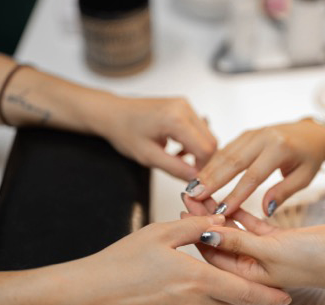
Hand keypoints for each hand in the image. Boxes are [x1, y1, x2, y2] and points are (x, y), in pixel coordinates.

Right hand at [52, 215, 289, 304]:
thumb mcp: (159, 233)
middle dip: (243, 298)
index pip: (246, 292)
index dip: (268, 296)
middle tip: (238, 286)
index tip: (283, 297)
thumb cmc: (119, 264)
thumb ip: (196, 227)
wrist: (86, 296)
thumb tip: (219, 223)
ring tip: (212, 295)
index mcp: (195, 281)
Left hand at [93, 96, 216, 179]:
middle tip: (188, 173)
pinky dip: (194, 143)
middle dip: (203, 160)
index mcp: (175, 119)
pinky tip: (179, 150)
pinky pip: (199, 129)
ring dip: (198, 152)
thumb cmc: (124, 131)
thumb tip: (197, 179)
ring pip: (207, 135)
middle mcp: (184, 108)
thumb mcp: (149, 157)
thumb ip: (176, 168)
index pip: (206, 149)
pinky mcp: (184, 107)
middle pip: (211, 141)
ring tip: (179, 160)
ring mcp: (185, 105)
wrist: (113, 114)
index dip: (204, 168)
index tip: (195, 179)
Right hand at [185, 119, 324, 215]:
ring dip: (207, 171)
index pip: (253, 176)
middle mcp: (263, 137)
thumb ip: (283, 192)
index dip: (235, 194)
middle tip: (195, 196)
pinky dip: (212, 163)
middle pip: (232, 161)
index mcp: (280, 148)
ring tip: (192, 188)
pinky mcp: (245, 134)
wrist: (312, 133)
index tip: (222, 211)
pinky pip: (226, 149)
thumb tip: (264, 210)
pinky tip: (201, 176)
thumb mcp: (304, 178)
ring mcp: (252, 134)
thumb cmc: (309, 157)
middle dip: (211, 180)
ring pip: (225, 154)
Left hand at [185, 201, 324, 304]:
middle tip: (189, 198)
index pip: (212, 254)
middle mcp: (252, 266)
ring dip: (219, 214)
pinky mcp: (275, 240)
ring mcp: (263, 252)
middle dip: (203, 220)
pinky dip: (240, 214)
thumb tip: (205, 236)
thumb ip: (236, 243)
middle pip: (220, 240)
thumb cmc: (314, 262)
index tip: (184, 212)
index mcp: (247, 276)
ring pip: (234, 231)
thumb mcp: (268, 251)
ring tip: (204, 195)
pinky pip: (251, 226)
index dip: (196, 233)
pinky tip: (228, 202)